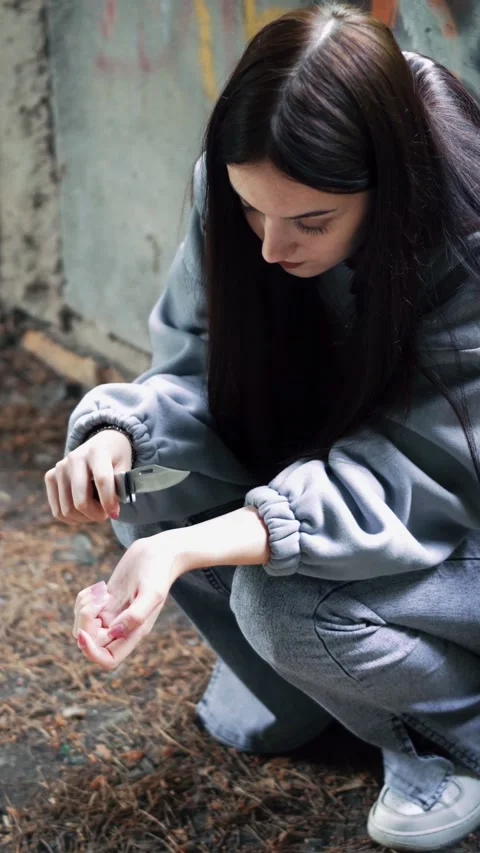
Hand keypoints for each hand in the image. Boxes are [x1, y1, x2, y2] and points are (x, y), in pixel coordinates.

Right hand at [45, 429, 131, 523]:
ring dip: (85, 518)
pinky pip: (57, 511)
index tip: (115, 515)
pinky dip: (72, 518)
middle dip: (96, 515)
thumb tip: (111, 509)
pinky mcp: (50, 476)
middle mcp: (74, 458)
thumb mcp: (125, 466)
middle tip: (106, 514)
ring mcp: (60, 467)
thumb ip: (121, 486)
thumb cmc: (115, 458)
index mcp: (96, 451)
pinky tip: (84, 512)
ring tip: (96, 511)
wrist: (102, 443)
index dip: (109, 502)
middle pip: (81, 501)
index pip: (102, 481)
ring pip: (68, 509)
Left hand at [73, 531, 184, 669]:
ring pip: (83, 627)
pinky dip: (84, 598)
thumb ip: (136, 615)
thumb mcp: (153, 592)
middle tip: (99, 600)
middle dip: (84, 622)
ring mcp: (112, 614)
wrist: (159, 551)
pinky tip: (100, 587)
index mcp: (134, 632)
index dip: (91, 652)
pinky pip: (83, 609)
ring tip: (100, 592)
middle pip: (90, 642)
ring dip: (82, 609)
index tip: (84, 633)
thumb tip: (113, 632)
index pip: (108, 659)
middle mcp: (122, 627)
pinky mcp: (105, 601)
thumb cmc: (159, 571)